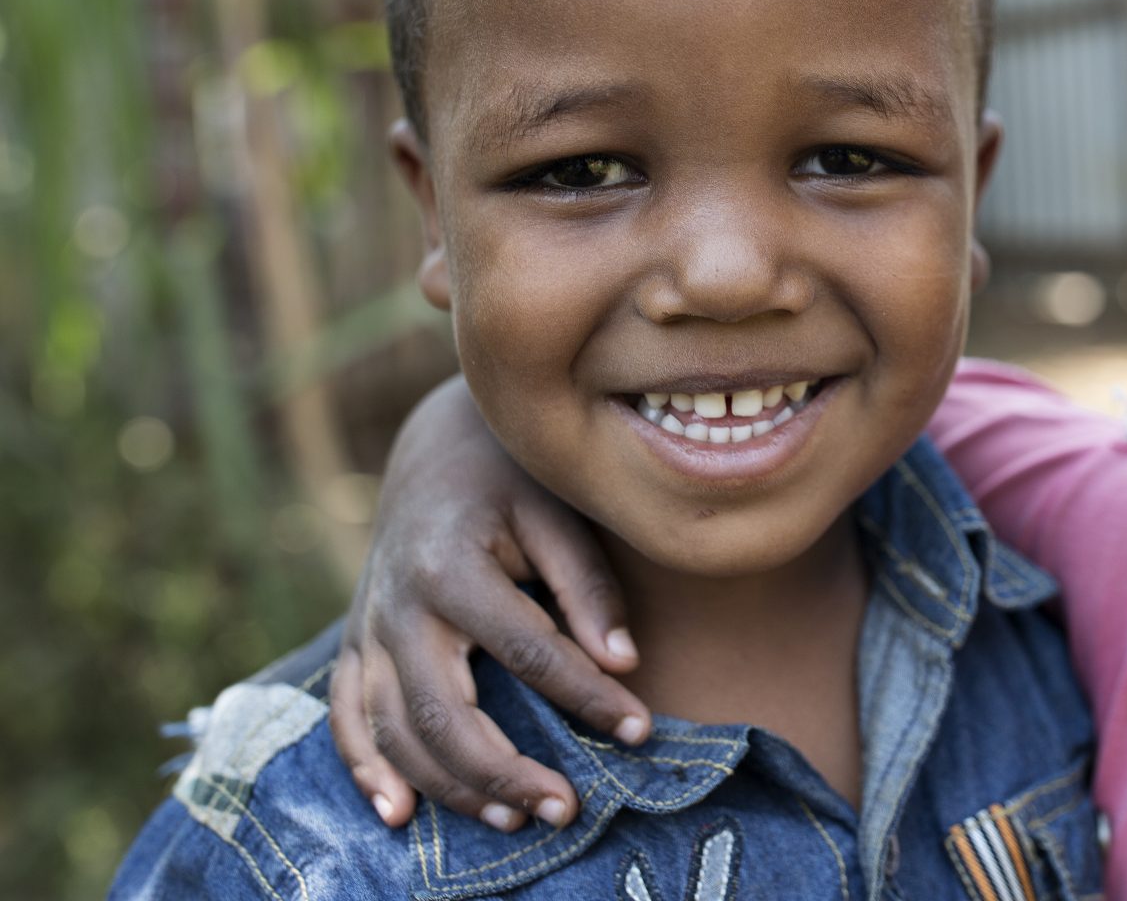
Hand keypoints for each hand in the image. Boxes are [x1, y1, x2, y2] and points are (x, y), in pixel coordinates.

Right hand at [328, 376, 651, 831]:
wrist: (438, 447)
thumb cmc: (512, 478)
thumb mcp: (556, 512)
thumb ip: (587, 585)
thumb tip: (626, 661)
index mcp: (450, 566)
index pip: (529, 650)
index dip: (587, 696)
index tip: (641, 730)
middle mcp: (397, 606)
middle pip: (445, 713)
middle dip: (506, 771)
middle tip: (567, 810)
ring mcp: (367, 629)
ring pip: (396, 731)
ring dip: (451, 786)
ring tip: (516, 819)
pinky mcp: (354, 643)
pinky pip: (346, 718)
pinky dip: (367, 770)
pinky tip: (399, 814)